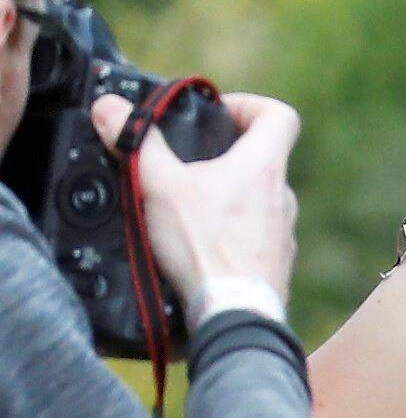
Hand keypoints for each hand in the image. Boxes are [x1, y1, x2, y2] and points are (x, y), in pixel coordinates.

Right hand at [109, 88, 298, 320]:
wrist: (234, 313)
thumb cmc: (204, 247)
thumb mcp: (159, 184)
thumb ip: (135, 142)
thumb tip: (110, 109)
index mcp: (265, 168)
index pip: (280, 115)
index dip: (250, 104)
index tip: (220, 113)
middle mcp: (283, 197)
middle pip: (263, 157)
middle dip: (226, 152)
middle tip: (188, 158)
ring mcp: (283, 232)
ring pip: (258, 197)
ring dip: (227, 192)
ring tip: (187, 200)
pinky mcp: (275, 261)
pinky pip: (254, 232)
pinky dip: (230, 227)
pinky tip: (199, 239)